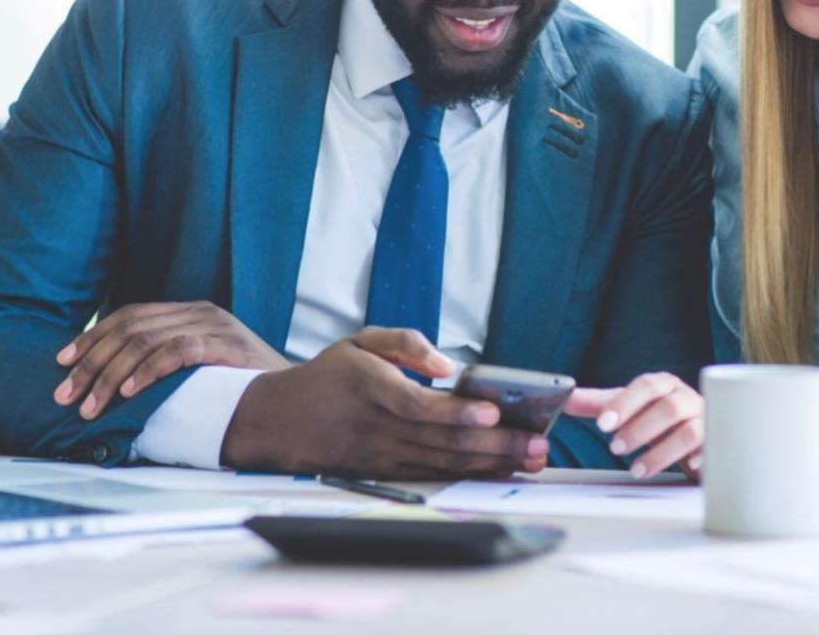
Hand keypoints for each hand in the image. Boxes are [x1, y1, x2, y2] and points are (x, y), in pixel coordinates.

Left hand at [53, 301, 288, 419]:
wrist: (292, 394)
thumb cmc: (241, 386)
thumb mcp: (200, 366)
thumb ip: (167, 361)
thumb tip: (112, 380)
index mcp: (190, 312)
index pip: (129, 316)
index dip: (92, 338)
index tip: (62, 363)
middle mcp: (199, 311)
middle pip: (129, 328)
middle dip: (90, 363)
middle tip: (66, 395)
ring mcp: (215, 326)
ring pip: (145, 341)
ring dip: (110, 375)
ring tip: (91, 405)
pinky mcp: (226, 345)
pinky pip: (177, 351)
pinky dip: (147, 371)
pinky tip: (128, 391)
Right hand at [219, 327, 549, 478]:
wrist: (281, 421)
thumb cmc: (330, 375)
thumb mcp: (360, 341)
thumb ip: (405, 342)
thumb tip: (446, 364)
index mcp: (371, 387)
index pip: (417, 406)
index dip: (456, 413)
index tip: (491, 411)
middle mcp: (379, 428)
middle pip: (442, 441)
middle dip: (495, 444)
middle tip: (537, 443)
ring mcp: (383, 456)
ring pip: (444, 463)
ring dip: (491, 464)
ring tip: (532, 459)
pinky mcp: (387, 472)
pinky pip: (435, 476)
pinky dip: (470, 476)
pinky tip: (501, 471)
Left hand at [565, 372, 704, 479]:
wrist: (701, 432)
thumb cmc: (660, 418)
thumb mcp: (631, 409)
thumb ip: (600, 404)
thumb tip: (566, 397)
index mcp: (664, 385)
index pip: (646, 386)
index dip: (624, 404)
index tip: (603, 424)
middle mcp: (686, 398)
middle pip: (668, 407)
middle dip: (640, 428)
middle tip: (615, 448)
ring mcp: (706, 419)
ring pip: (689, 431)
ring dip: (662, 452)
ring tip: (637, 469)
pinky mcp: (718, 441)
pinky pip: (714, 448)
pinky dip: (700, 457)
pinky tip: (686, 468)